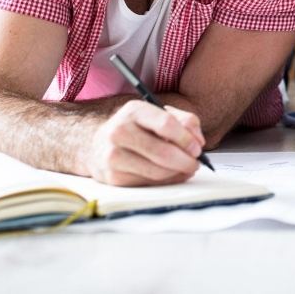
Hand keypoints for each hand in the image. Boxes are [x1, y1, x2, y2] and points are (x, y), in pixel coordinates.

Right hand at [87, 101, 206, 185]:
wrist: (96, 144)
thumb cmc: (133, 128)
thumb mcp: (156, 114)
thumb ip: (183, 120)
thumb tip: (198, 141)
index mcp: (134, 110)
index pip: (166, 124)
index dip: (186, 139)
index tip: (197, 148)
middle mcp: (120, 131)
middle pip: (162, 152)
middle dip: (186, 161)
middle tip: (196, 163)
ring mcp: (114, 155)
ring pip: (157, 171)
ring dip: (178, 173)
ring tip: (186, 169)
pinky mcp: (113, 177)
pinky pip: (148, 183)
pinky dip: (165, 181)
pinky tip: (171, 175)